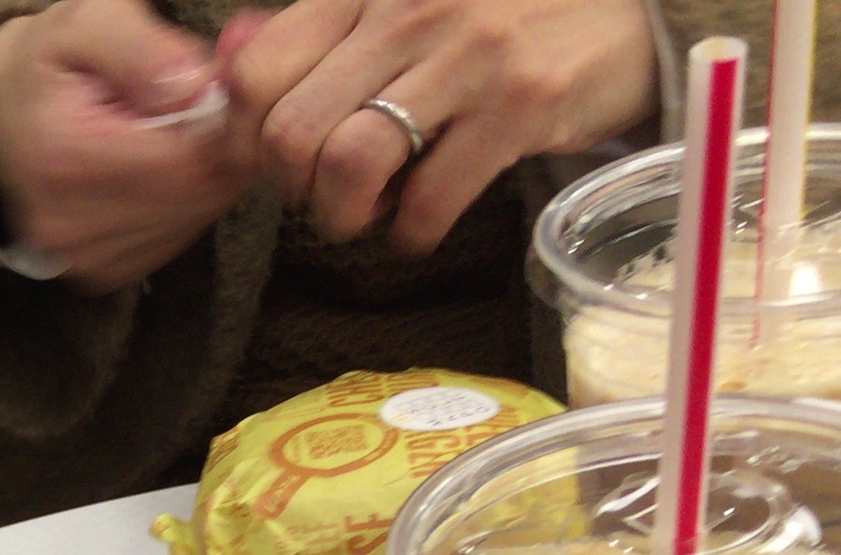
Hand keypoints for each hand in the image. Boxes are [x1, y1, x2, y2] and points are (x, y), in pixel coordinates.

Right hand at [0, 0, 254, 294]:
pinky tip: (156, 171)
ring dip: (200, 178)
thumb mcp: (90, 22)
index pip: (184, 163)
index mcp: (64, 158)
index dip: (219, 123)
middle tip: (195, 107)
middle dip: (213, 149)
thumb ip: (144, 50)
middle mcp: (66, 221)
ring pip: (190, 221)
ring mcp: (79, 255)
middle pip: (192, 196)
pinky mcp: (95, 270)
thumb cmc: (47, 61)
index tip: (213, 88)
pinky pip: (172, 241)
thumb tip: (196, 88)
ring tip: (168, 136)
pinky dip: (180, 205)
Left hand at [226, 0, 658, 252]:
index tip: (273, 166)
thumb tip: (224, 75)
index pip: (256, 75)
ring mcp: (467, 53)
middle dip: (293, 191)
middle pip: (292, 132)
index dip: (247, 141)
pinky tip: (421, 225)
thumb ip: (317, 36)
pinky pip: (430, 198)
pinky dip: (412, 233)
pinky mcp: (521, 100)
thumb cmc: (498, 16)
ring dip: (345, 217)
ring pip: (349, 165)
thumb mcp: (403, 6)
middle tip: (322, 198)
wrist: (629, 6)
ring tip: (367, 215)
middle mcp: (409, 8)